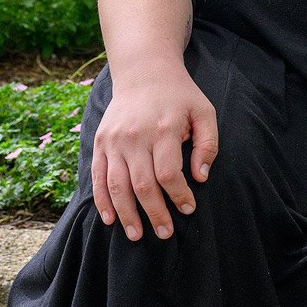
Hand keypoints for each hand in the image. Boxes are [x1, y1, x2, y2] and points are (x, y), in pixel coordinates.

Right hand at [91, 64, 218, 241]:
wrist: (144, 72)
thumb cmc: (180, 96)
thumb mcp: (204, 112)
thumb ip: (208, 144)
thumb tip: (201, 177)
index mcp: (163, 130)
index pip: (169, 174)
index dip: (179, 196)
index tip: (188, 209)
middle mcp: (135, 137)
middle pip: (142, 185)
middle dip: (154, 214)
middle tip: (164, 234)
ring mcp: (113, 141)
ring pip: (117, 186)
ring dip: (126, 214)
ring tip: (136, 235)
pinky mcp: (100, 142)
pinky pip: (98, 177)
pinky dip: (102, 200)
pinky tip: (111, 218)